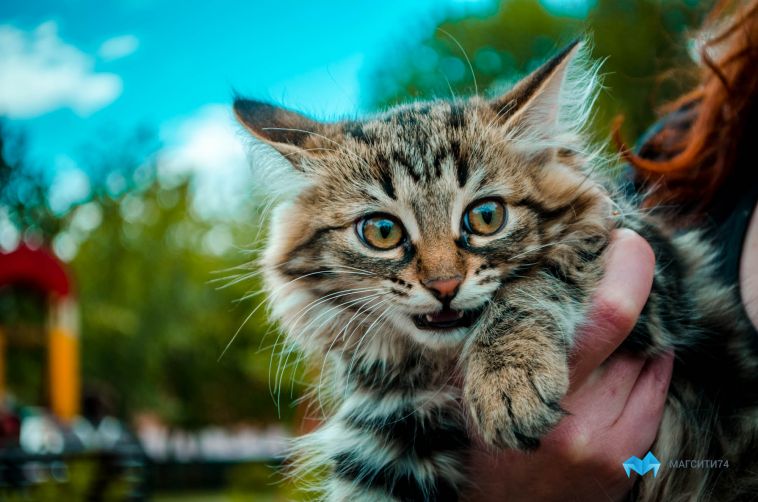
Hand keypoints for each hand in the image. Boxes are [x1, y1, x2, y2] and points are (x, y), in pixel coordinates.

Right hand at [466, 229, 674, 501]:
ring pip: (645, 356)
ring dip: (632, 331)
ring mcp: (606, 439)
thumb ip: (503, 336)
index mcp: (526, 386)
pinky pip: (655, 387)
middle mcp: (574, 415)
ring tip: (601, 331)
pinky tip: (622, 362)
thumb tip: (542, 274)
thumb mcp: (476, 383)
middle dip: (629, 286)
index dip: (627, 272)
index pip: (605, 317)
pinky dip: (646, 363)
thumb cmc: (486, 437)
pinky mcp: (628, 456)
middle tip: (625, 256)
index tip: (626, 241)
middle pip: (630, 332)